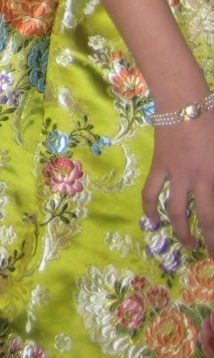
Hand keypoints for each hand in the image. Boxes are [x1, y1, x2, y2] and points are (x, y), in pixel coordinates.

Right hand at [145, 111, 213, 250]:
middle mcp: (200, 180)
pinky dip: (150, 208)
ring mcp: (177, 175)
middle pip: (206, 219)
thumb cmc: (212, 121)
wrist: (184, 102)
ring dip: (183, 232)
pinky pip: (152, 192)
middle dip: (210, 241)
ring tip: (188, 245)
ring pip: (178, 212)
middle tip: (213, 256)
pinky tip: (153, 221)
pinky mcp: (160, 167)